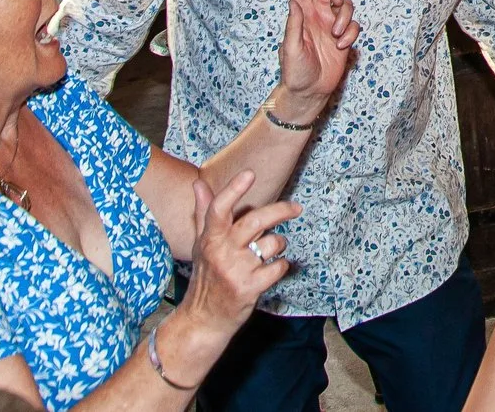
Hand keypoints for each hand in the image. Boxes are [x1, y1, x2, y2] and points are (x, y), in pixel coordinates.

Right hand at [174, 174, 300, 342]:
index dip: (234, 190)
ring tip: (270, 252)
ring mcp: (235, 270)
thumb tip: (198, 183)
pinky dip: (280, 266)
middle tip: (296, 209)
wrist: (203, 320)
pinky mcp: (249, 288)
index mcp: (210, 238)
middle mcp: (221, 252)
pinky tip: (271, 270)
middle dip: (281, 211)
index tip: (250, 174)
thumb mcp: (202, 245)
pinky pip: (278, 267)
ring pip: (272, 243)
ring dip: (278, 245)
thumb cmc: (206, 277)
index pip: (219, 209)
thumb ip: (204, 213)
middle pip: (255, 220)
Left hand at [274, 0, 358, 115]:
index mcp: (301, 15)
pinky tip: (342, 45)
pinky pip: (354, 26)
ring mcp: (331, 26)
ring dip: (345, 17)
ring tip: (337, 36)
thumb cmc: (294, 71)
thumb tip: (295, 1)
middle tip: (337, 2)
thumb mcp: (290, 48)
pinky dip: (351, 33)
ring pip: (346, 6)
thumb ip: (294, 25)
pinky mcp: (343, 38)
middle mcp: (316, 16)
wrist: (309, 92)